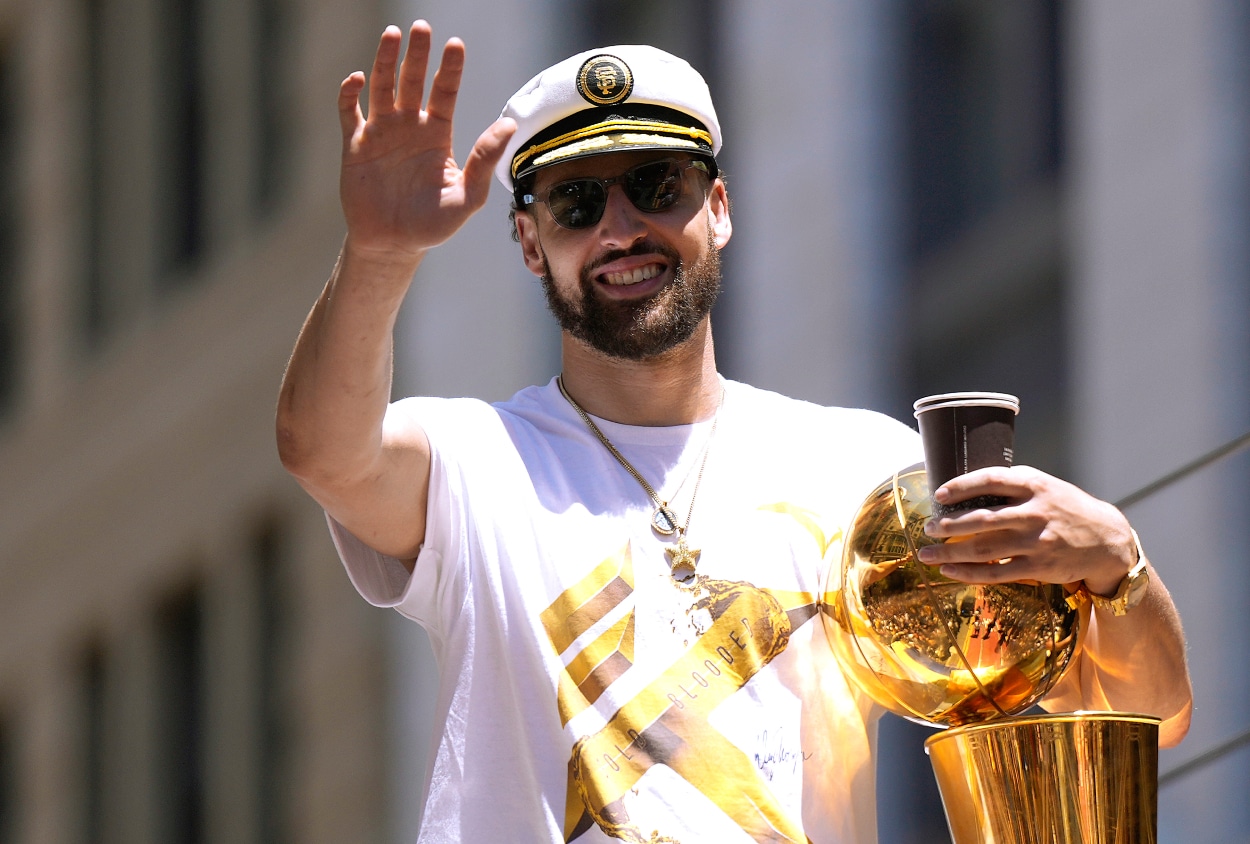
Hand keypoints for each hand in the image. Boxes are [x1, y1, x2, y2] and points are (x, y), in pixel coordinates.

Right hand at [337, 21, 516, 259]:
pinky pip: (349, 112)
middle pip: (412, 80)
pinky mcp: (354, 145)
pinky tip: (357, 79)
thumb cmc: (432, 225)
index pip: (444, 92)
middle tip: (422, 27)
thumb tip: (508, 126)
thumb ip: (484, 161)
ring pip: (381, 87)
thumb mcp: (466, 198)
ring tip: (391, 34)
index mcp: (436, 134)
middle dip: (417, 54)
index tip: (455, 44)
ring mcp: (380, 133)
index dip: (449, 68)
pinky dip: (350, 94)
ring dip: (384, 61)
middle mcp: (409, 127)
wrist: (392, 245)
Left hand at [916, 465, 1136, 595]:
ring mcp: (1037, 542)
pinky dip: (968, 573)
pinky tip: (949, 570)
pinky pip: (996, 573)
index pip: (991, 480)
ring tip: (926, 553)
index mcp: (1035, 486)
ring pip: (984, 549)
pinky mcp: (1039, 568)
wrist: (1107, 540)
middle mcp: (1035, 513)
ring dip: (950, 552)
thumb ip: (1012, 485)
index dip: (962, 486)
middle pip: (982, 519)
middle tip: (928, 528)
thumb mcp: (1045, 486)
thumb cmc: (1066, 508)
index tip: (940, 494)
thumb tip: (966, 486)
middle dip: (948, 525)